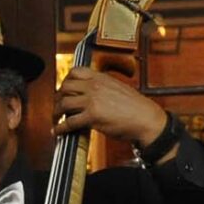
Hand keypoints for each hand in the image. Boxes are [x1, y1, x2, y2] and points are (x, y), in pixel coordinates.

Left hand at [51, 64, 170, 145]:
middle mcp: (94, 86)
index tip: (64, 89)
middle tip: (58, 105)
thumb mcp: (118, 88)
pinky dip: (60, 128)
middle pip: (65, 86)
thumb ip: (103, 88)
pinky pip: (69, 121)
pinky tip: (58, 131)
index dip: (66, 80)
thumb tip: (91, 94)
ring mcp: (92, 100)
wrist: (146, 119)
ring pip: (63, 103)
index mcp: (101, 78)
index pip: (75, 72)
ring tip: (56, 118)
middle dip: (58, 97)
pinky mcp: (92, 116)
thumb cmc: (136, 107)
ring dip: (56, 112)